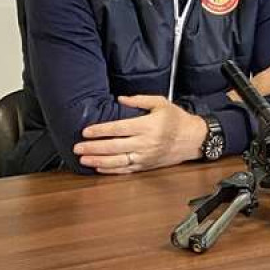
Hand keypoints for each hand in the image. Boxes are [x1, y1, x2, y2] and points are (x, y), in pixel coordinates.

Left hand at [74, 95, 205, 173]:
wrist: (193, 139)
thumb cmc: (177, 119)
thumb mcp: (161, 102)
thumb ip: (139, 100)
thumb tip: (120, 98)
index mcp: (148, 125)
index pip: (119, 128)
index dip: (101, 130)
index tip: (86, 131)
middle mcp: (145, 143)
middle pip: (114, 146)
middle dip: (93, 147)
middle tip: (77, 147)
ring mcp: (145, 157)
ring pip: (117, 161)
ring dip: (98, 161)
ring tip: (83, 159)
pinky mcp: (146, 166)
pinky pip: (125, 170)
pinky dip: (110, 170)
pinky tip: (99, 168)